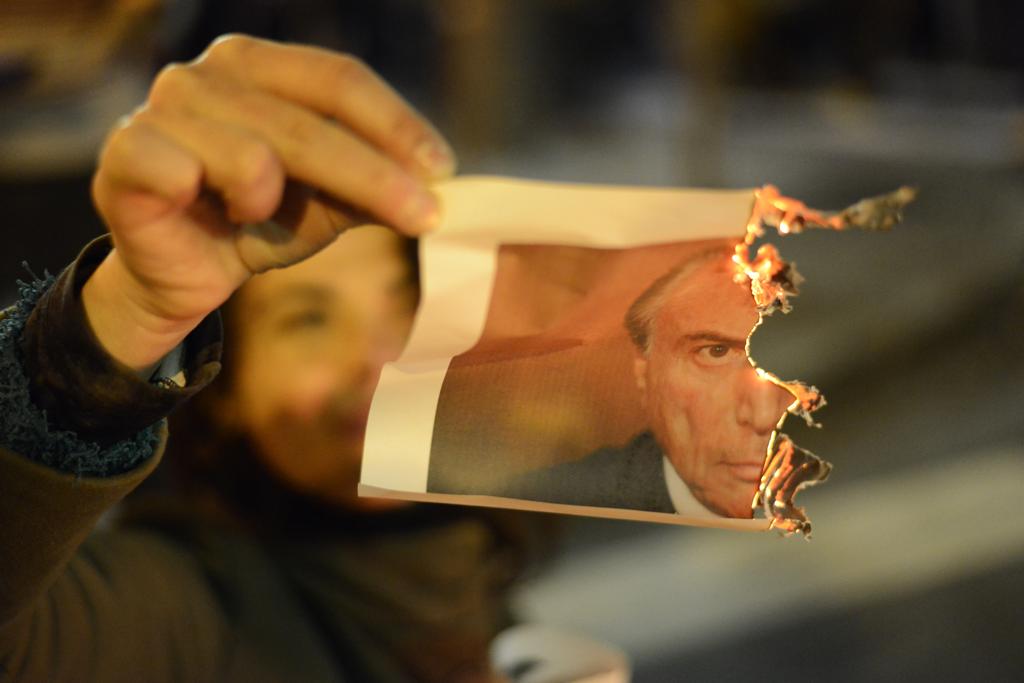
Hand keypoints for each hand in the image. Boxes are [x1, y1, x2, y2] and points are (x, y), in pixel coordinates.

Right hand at [83, 35, 454, 371]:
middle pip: (311, 121)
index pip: (339, 79)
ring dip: (279, 200)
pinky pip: (188, 171)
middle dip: (377, 176)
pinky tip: (216, 215)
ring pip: (257, 152)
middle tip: (427, 217)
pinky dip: (219, 204)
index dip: (395, 124)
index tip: (442, 170)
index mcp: (257, 66)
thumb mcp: (325, 206)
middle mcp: (206, 73)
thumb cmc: (256, 226)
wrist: (185, 275)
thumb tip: (432, 183)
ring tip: (261, 216)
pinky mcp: (127, 152)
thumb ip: (369, 187)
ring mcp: (162, 107)